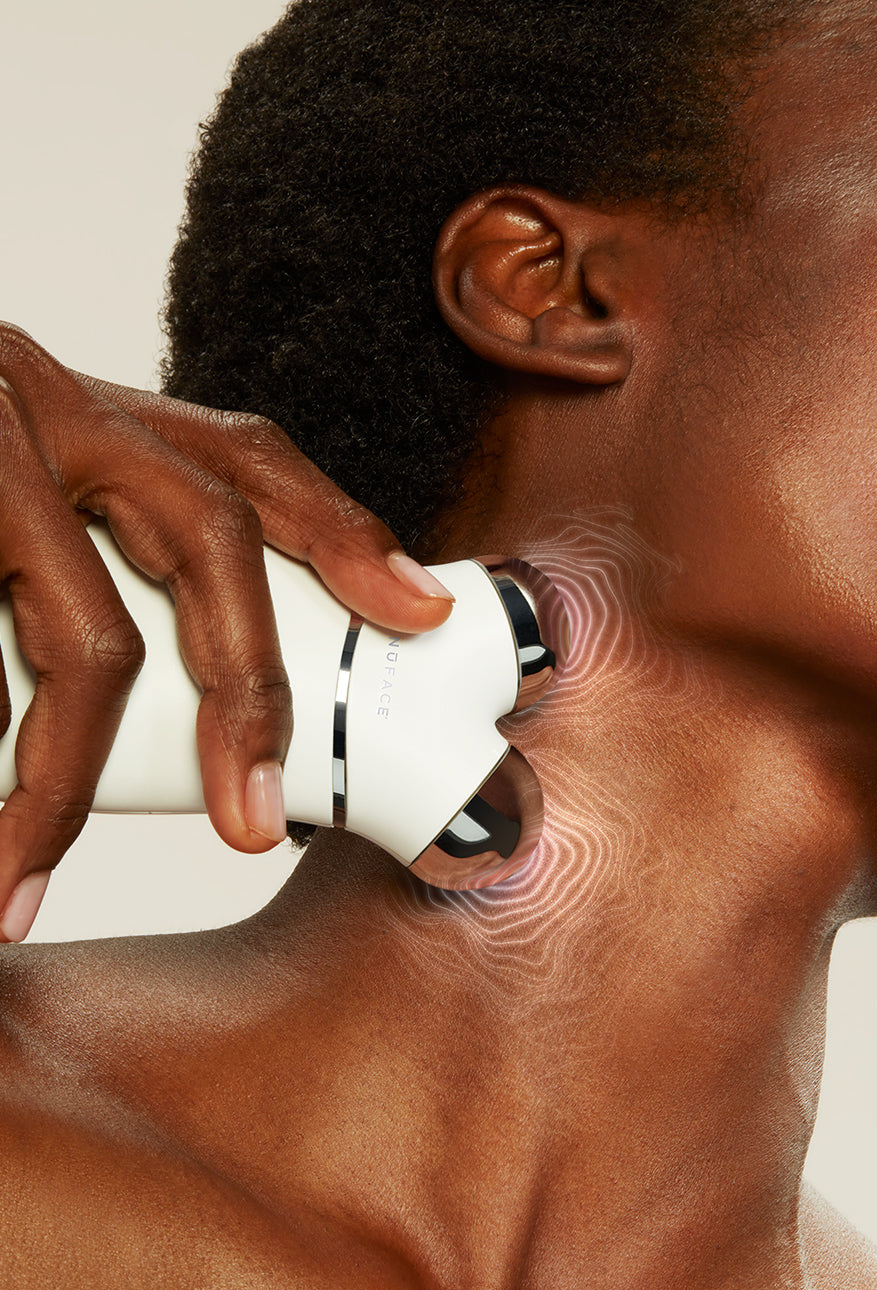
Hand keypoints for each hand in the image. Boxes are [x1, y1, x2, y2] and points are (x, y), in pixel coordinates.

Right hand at [0, 323, 453, 940]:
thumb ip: (116, 544)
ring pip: (89, 640)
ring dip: (67, 782)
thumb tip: (223, 688)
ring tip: (21, 879)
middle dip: (250, 696)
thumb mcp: (32, 484)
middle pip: (211, 543)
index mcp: (107, 419)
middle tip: (249, 829)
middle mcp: (56, 407)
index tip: (420, 613)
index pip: (256, 465)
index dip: (349, 539)